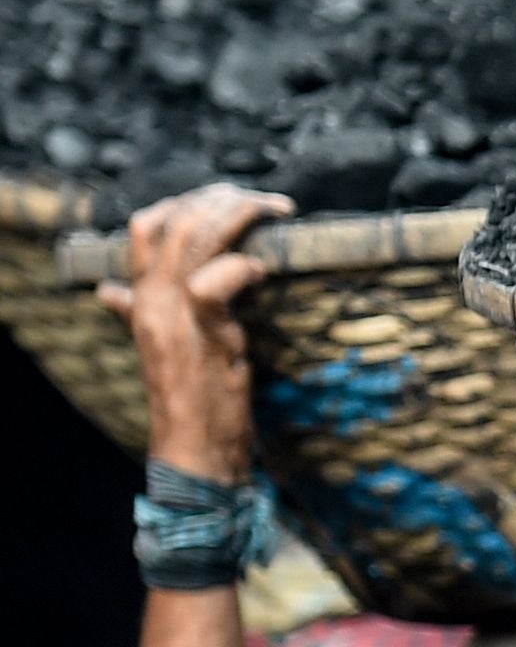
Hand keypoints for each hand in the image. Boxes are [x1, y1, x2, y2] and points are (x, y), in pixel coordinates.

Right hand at [99, 184, 290, 482]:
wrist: (194, 448)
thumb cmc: (190, 399)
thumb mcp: (163, 348)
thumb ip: (136, 314)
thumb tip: (109, 292)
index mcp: (142, 299)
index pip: (145, 226)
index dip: (183, 201)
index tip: (226, 198)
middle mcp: (152, 300)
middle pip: (174, 221)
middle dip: (220, 199)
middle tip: (262, 199)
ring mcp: (175, 315)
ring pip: (196, 238)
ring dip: (240, 216)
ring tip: (275, 211)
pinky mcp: (204, 334)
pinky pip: (216, 282)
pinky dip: (243, 266)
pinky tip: (265, 269)